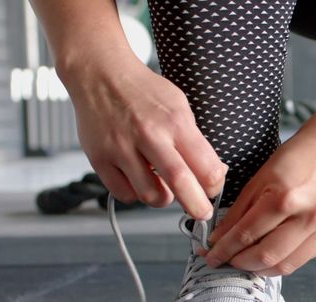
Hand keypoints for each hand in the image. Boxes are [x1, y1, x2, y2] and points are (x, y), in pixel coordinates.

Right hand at [65, 55, 225, 219]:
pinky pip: (124, 193)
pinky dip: (135, 193)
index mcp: (175, 122)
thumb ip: (194, 141)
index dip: (215, 186)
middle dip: (197, 207)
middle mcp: (148, 135)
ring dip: (163, 199)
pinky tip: (138, 178)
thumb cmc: (143, 92)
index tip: (213, 190)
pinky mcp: (99, 158)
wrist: (99, 74)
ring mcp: (121, 148)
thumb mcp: (179, 107)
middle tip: (201, 213)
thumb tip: (214, 175)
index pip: (207, 167)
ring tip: (163, 186)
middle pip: (181, 184)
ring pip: (151, 196)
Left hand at [203, 126, 315, 276]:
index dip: (224, 249)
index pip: (246, 234)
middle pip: (266, 256)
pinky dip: (279, 263)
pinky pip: (300, 260)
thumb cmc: (296, 159)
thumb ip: (239, 211)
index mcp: (285, 197)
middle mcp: (308, 217)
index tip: (211, 255)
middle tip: (225, 261)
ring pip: (284, 266)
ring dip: (259, 269)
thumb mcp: (260, 179)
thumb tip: (219, 239)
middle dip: (239, 263)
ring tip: (245, 261)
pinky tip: (268, 255)